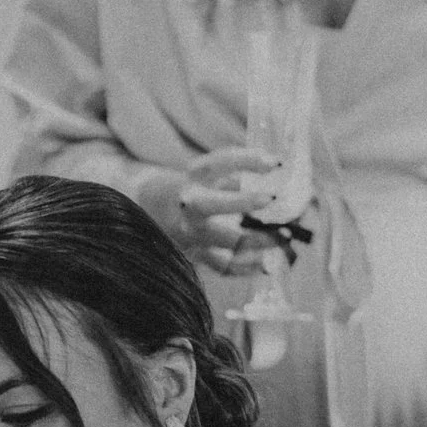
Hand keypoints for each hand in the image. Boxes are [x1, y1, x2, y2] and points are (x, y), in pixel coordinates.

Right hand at [136, 153, 283, 279]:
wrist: (143, 215)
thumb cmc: (184, 191)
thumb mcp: (200, 177)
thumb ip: (231, 176)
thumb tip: (277, 177)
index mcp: (192, 178)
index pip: (218, 163)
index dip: (246, 160)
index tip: (275, 162)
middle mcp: (189, 206)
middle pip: (211, 203)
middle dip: (242, 201)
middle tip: (272, 198)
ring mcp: (191, 234)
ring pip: (226, 239)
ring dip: (258, 239)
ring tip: (284, 236)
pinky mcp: (194, 256)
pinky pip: (223, 266)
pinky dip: (246, 266)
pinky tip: (266, 263)